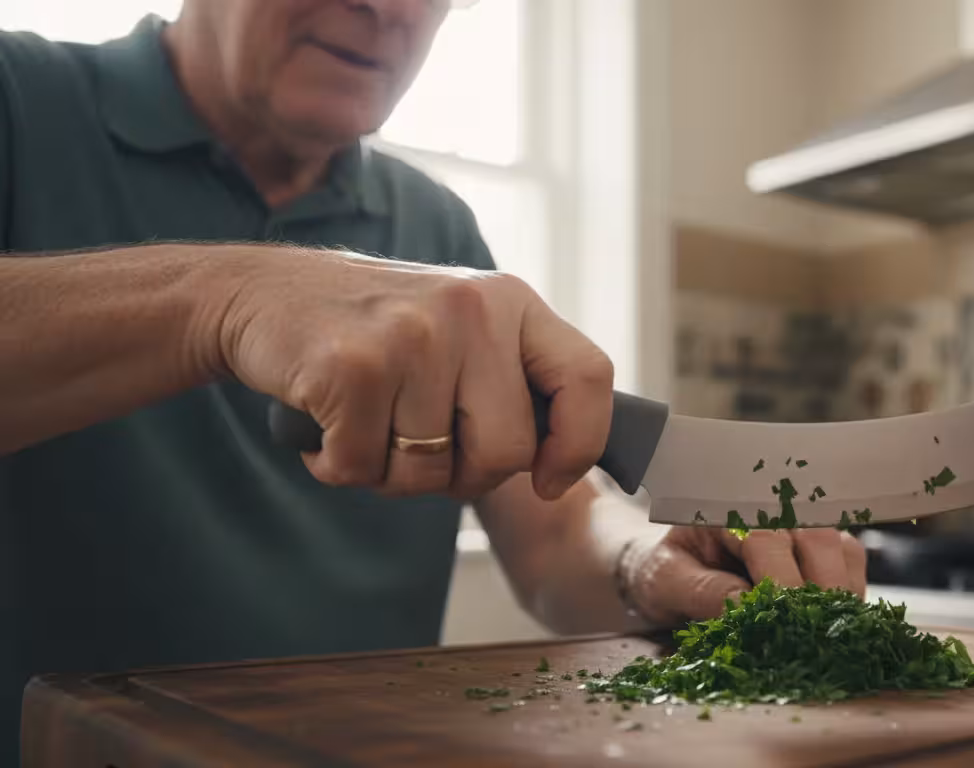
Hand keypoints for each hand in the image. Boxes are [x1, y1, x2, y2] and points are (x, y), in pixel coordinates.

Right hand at [209, 247, 611, 498]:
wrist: (262, 294)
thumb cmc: (375, 332)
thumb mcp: (461, 332)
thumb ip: (512, 383)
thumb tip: (563, 468)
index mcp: (511, 302)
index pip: (589, 377)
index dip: (579, 444)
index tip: (549, 479)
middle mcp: (471, 309)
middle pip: (507, 452)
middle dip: (462, 474)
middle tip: (419, 444)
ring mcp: (411, 335)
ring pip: (429, 472)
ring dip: (391, 472)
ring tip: (366, 420)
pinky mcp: (350, 366)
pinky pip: (363, 469)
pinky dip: (338, 466)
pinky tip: (326, 423)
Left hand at [618, 527, 866, 625]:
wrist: (670, 569)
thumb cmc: (665, 571)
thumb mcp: (665, 581)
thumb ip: (701, 590)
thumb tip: (744, 606)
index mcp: (728, 506)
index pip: (768, 538)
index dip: (780, 581)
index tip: (783, 622)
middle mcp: (774, 508)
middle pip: (819, 539)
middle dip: (820, 590)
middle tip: (809, 636)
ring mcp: (803, 527)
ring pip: (843, 551)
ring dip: (839, 596)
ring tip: (820, 635)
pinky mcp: (823, 549)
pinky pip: (852, 565)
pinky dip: (847, 596)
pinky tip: (827, 626)